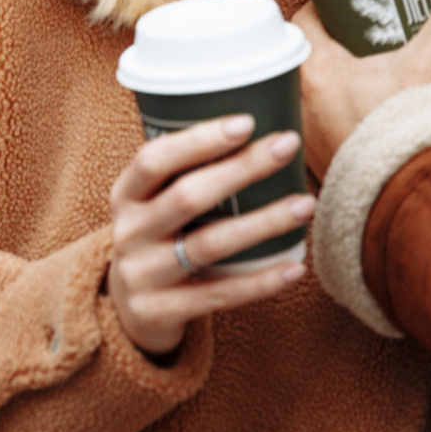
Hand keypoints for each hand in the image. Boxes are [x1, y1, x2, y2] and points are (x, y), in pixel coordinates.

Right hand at [107, 116, 313, 356]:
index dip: (198, 139)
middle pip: (188, 196)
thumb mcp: (153, 203)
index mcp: (125, 195)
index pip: (154, 159)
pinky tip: (296, 266)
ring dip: (263, 222)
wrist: (128, 311)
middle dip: (242, 169)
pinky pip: (220, 294)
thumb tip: (258, 119)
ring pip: (210, 245)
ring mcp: (142, 275)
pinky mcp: (161, 312)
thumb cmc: (159, 238)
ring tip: (305, 204)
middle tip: (287, 146)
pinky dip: (261, 281)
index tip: (247, 122)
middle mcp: (128, 232)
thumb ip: (187, 172)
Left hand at [295, 0, 430, 176]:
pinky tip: (353, 116)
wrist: (417, 193)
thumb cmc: (414, 127)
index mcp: (317, 72)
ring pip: (304, 97)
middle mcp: (301, 105)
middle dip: (323, 47)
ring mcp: (307, 138)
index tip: (340, 3)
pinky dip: (327, 121)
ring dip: (322, 85)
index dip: (321, 9)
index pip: (303, 23)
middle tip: (352, 38)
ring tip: (354, 76)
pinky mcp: (319, 165)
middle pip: (301, 59)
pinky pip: (313, 133)